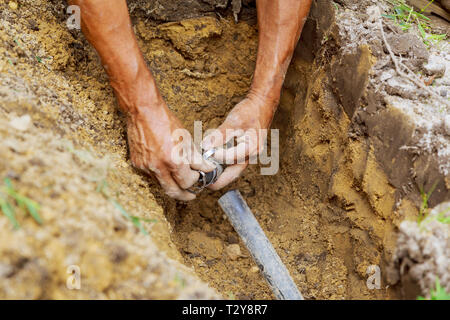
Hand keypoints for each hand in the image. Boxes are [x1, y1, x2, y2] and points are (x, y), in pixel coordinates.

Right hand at [117, 74, 213, 200]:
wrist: (143, 111)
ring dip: (172, 185)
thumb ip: (196, 158)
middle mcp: (157, 167)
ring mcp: (145, 167)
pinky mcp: (137, 164)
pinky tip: (167, 168)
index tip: (199, 176)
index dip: (195, 181)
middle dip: (184, 195)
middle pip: (173, 192)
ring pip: (162, 185)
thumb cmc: (166, 121)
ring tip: (181, 180)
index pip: (187, 182)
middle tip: (192, 195)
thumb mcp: (186, 138)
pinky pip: (152, 176)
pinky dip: (161, 175)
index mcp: (172, 161)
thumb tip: (207, 168)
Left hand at [201, 93, 276, 189]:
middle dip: (220, 180)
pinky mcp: (246, 150)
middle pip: (234, 173)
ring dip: (222, 173)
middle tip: (205, 185)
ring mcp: (249, 154)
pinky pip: (234, 161)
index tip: (203, 154)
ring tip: (208, 176)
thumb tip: (205, 146)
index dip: (216, 157)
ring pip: (234, 168)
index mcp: (251, 148)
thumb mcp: (233, 122)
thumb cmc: (250, 111)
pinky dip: (224, 164)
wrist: (261, 104)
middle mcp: (252, 154)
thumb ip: (219, 136)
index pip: (230, 158)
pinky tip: (214, 163)